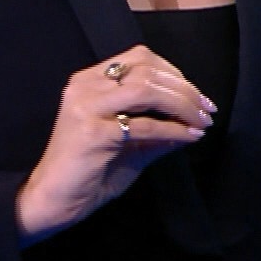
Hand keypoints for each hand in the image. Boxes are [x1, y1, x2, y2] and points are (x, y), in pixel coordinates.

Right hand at [14, 44, 216, 244]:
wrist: (53, 202)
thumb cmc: (88, 173)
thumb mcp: (129, 145)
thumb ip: (158, 130)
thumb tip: (195, 122)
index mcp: (90, 81)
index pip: (140, 58)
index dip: (174, 73)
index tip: (197, 95)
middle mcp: (85, 86)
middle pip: (146, 69)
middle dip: (184, 88)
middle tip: (207, 109)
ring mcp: (87, 107)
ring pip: (146, 89)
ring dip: (181, 103)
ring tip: (202, 120)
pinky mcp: (93, 133)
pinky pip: (144, 125)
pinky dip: (173, 130)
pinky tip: (189, 137)